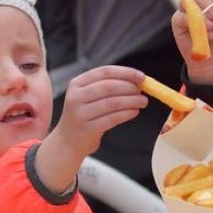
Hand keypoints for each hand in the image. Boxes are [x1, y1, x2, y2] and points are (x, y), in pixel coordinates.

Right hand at [36, 65, 146, 191]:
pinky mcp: (87, 129)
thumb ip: (108, 86)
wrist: (69, 140)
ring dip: (131, 101)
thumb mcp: (88, 96)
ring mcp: (79, 113)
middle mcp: (76, 96)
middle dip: (129, 87)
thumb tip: (136, 80)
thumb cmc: (85, 115)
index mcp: (77, 83)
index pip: (105, 72)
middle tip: (142, 91)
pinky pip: (112, 118)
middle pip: (108, 86)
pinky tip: (134, 112)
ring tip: (143, 102)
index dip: (125, 73)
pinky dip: (126, 114)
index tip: (141, 77)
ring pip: (112, 103)